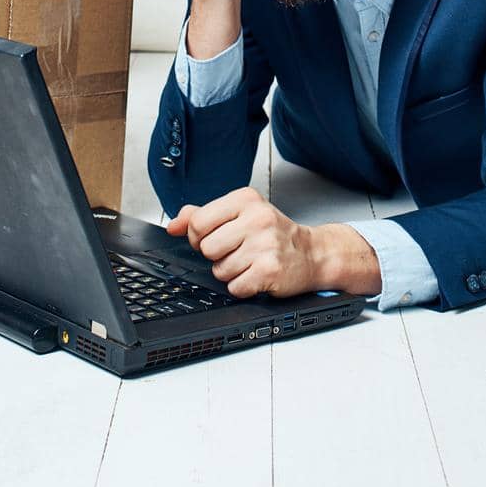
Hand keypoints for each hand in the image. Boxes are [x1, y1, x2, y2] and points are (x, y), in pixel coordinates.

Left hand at [168, 187, 316, 297]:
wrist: (312, 253)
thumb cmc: (273, 233)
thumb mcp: (240, 214)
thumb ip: (203, 215)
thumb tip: (174, 225)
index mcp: (246, 199)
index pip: (198, 222)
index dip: (199, 237)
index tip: (214, 238)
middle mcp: (258, 218)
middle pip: (207, 248)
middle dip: (216, 256)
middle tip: (237, 251)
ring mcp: (265, 244)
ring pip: (219, 270)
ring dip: (231, 273)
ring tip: (249, 262)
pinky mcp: (270, 270)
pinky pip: (235, 287)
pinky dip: (242, 287)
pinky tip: (256, 274)